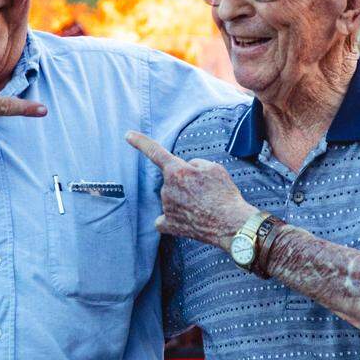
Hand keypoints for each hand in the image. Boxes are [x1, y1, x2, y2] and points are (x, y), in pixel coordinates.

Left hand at [125, 131, 258, 250]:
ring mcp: (166, 207)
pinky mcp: (169, 224)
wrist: (231, 224)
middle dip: (185, 183)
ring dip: (183, 200)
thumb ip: (194, 164)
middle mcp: (167, 188)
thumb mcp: (214, 168)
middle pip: (172, 180)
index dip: (140, 142)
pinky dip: (172, 219)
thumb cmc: (224, 194)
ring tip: (204, 206)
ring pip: (171, 198)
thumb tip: (187, 170)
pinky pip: (164, 219)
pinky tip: (186, 220)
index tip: (127, 135)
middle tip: (206, 191)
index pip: (155, 152)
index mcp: (177, 170)